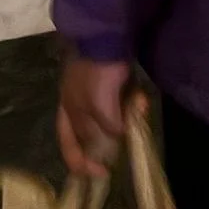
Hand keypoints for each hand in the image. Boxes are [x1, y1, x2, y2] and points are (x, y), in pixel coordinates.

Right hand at [56, 55, 132, 179]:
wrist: (105, 35)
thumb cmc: (96, 74)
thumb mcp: (99, 107)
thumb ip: (108, 128)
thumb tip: (118, 137)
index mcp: (68, 112)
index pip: (69, 147)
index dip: (82, 164)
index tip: (103, 173)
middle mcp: (78, 105)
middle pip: (94, 134)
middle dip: (113, 139)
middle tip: (127, 144)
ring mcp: (95, 92)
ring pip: (112, 118)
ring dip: (127, 118)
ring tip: (139, 108)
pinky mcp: (111, 80)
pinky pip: (123, 100)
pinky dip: (132, 102)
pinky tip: (141, 99)